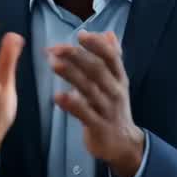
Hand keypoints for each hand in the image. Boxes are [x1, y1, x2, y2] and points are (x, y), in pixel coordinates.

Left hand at [48, 31, 144, 176]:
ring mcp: (107, 109)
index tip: (81, 34)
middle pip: (97, 70)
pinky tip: (57, 96)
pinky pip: (84, 114)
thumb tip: (108, 33)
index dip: (97, 45)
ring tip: (53, 64)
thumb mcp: (117, 82)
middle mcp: (114, 91)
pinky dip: (71, 104)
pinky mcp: (98, 126)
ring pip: (89, 89)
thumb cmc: (113, 108)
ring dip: (71, 75)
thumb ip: (111, 57)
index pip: (111, 57)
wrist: (123, 144)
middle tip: (56, 48)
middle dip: (76, 56)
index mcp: (118, 78)